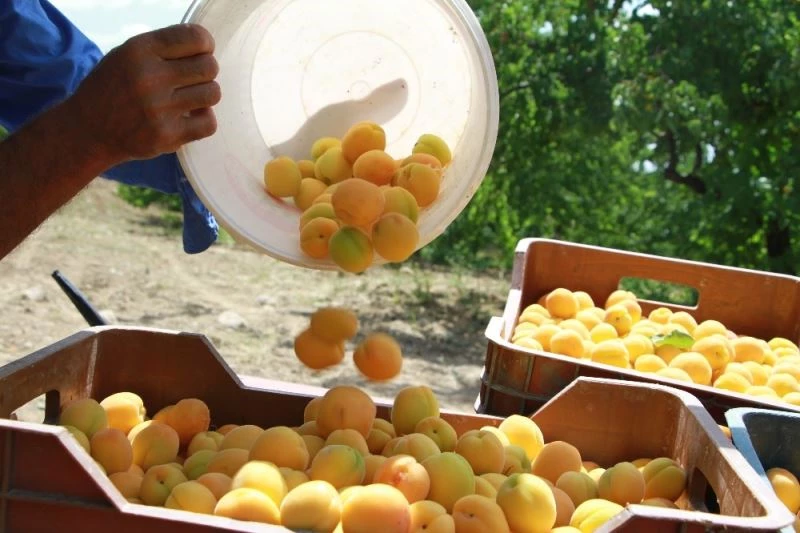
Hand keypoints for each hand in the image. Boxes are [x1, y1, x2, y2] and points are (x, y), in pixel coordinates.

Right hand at [64, 24, 220, 163]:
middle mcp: (149, 77)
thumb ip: (163, 48)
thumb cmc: (114, 88)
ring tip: (191, 98)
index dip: (205, 45)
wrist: (88, 130)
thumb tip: (206, 46)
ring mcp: (159, 109)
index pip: (196, 38)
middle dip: (206, 72)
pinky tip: (190, 118)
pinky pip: (209, 124)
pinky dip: (204, 120)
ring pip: (213, 94)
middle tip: (192, 80)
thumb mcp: (128, 55)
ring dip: (206, 95)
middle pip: (209, 67)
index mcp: (140, 50)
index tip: (200, 53)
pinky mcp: (167, 136)